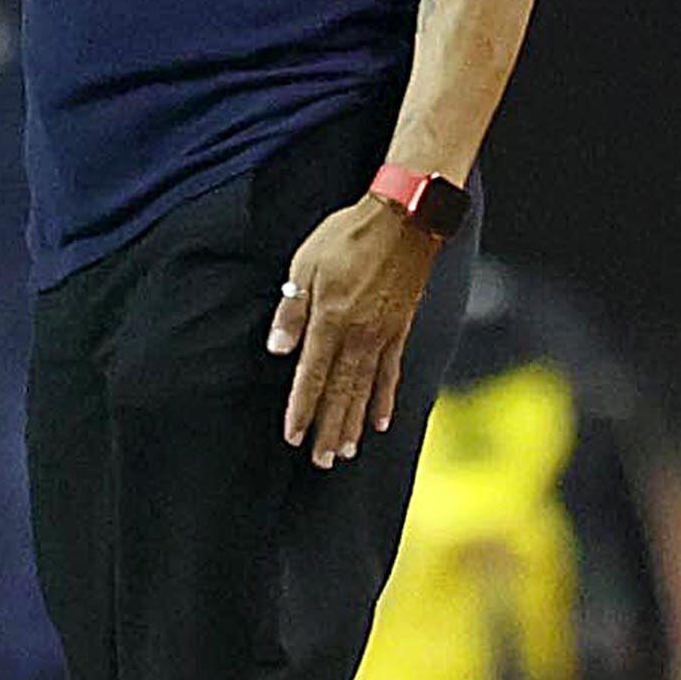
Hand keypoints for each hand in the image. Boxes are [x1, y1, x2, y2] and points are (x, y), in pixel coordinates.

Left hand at [266, 197, 444, 467]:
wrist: (403, 218)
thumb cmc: (346, 236)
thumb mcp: (305, 264)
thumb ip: (291, 309)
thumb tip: (277, 351)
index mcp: (329, 320)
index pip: (311, 376)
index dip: (301, 409)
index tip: (293, 437)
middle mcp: (358, 334)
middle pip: (340, 392)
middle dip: (329, 428)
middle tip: (322, 461)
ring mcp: (383, 334)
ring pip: (365, 389)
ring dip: (353, 422)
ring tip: (345, 451)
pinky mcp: (401, 328)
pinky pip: (392, 372)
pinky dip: (384, 399)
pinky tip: (379, 421)